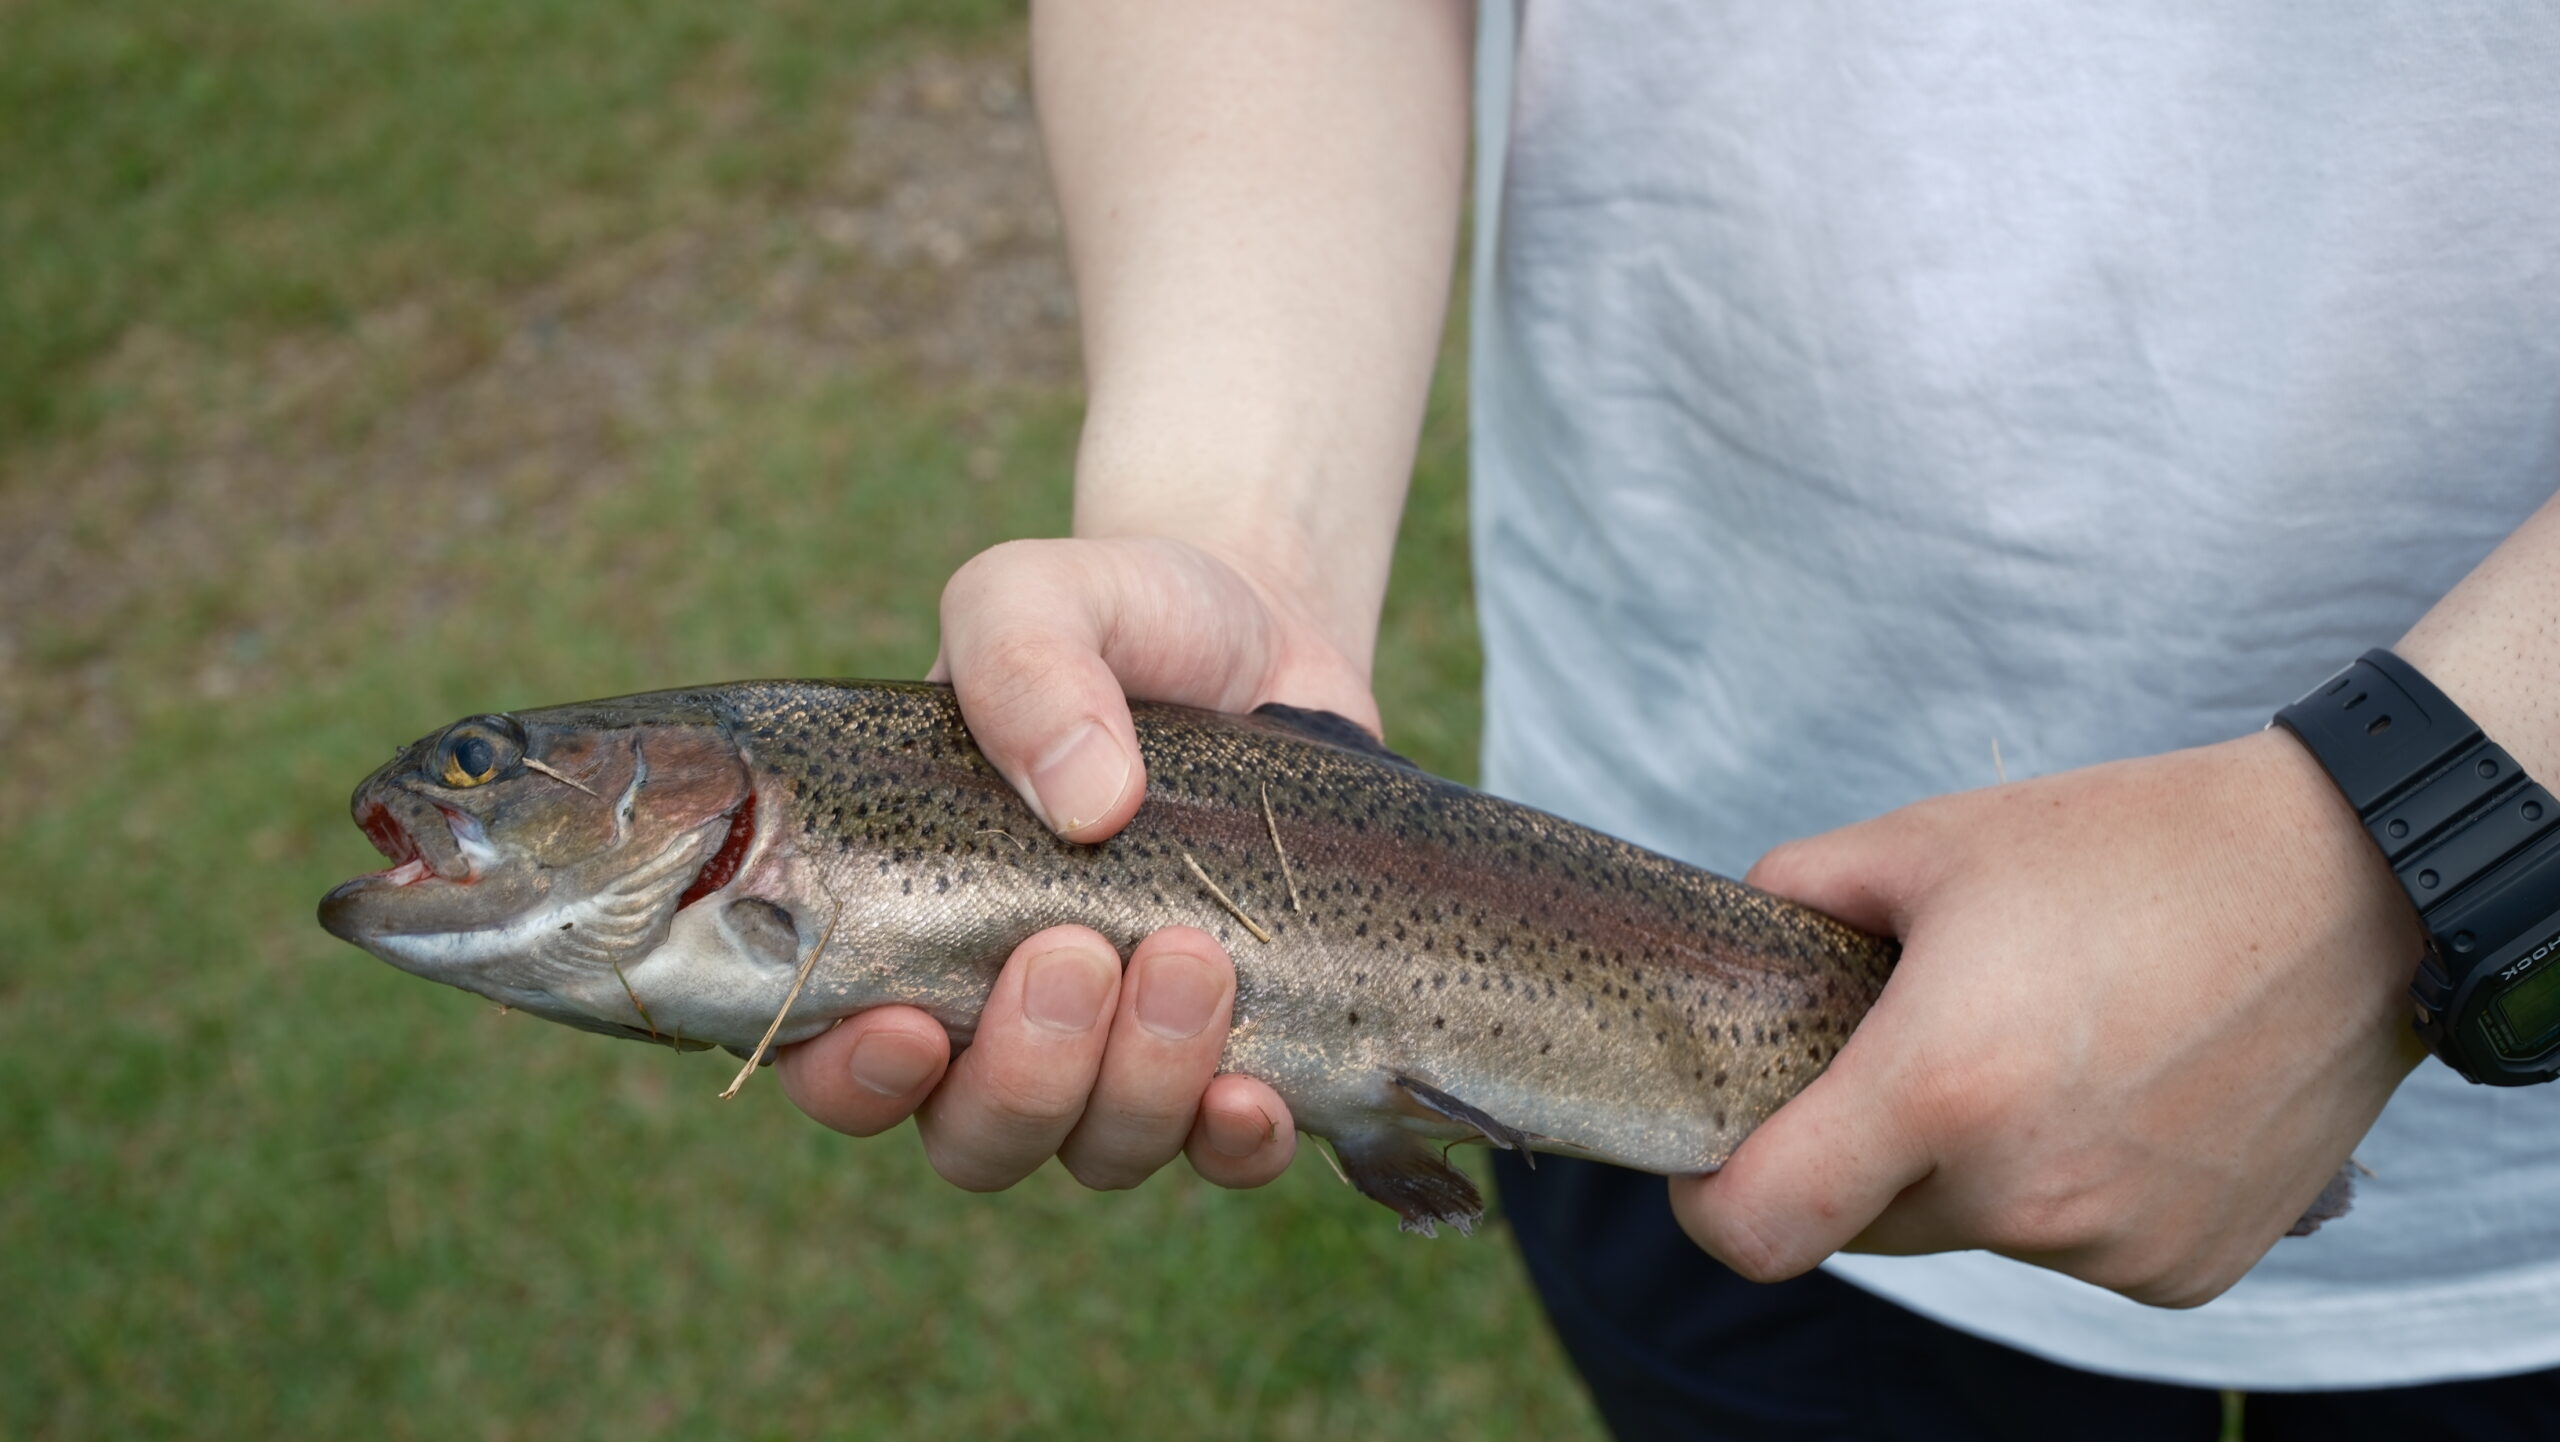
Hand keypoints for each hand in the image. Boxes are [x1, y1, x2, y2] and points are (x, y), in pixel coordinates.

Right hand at [780, 535, 1380, 1193]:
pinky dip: (1235, 1145)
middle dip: (1024, 1074)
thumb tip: (1083, 799)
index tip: (909, 1025)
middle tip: (1075, 953)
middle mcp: (997, 1015)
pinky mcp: (1242, 1050)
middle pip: (972, 1136)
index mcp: (901, 923)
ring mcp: (1121, 1048)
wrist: (1266, 626)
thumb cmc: (1119, 617)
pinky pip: (1225, 1156)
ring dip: (1140, 1083)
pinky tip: (1256, 1093)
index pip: (832, 1062)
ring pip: (1096, 1150)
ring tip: (1194, 957)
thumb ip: (1022, 661)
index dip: (856, 1080)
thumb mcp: (1041, 595)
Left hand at [1671, 728, 2428, 1307]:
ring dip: (1978, 1165)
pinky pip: (2076, 1246)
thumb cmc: (2134, 849)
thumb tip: (1732, 937)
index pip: (1759, 1228)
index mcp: (1937, 1091)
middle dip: (1860, 1152)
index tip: (1716, 1155)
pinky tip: (2125, 1090)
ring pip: (1977, 1230)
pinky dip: (2073, 1187)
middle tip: (1913, 1046)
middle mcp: (2023, 1194)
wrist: (2353, 887)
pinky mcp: (2189, 1270)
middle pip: (1867, 1223)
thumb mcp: (1930, 841)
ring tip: (2049, 1044)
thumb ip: (1796, 893)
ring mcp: (2114, 1247)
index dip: (1711, 1201)